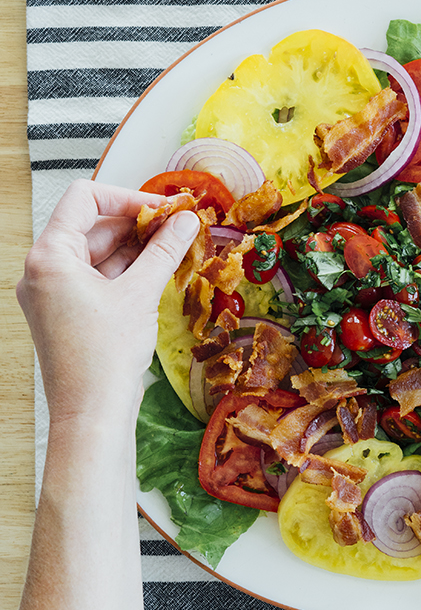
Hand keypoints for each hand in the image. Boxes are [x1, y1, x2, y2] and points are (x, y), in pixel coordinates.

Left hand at [16, 179, 198, 424]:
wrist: (92, 413)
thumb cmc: (104, 357)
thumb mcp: (140, 294)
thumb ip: (164, 250)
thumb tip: (186, 220)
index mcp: (49, 257)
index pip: (85, 199)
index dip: (127, 197)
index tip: (164, 207)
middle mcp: (44, 271)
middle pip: (93, 226)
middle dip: (137, 223)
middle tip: (179, 226)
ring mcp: (55, 293)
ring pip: (99, 254)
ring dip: (137, 248)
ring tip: (176, 248)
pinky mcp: (69, 313)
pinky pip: (99, 279)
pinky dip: (128, 272)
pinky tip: (160, 272)